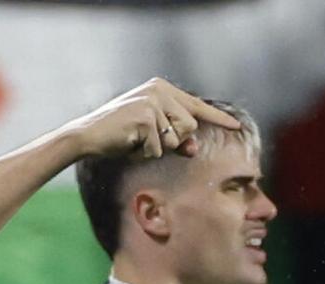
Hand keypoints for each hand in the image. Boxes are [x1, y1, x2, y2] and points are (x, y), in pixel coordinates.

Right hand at [64, 77, 240, 158]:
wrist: (87, 136)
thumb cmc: (118, 137)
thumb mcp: (150, 137)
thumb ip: (175, 141)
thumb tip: (194, 149)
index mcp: (162, 89)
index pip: (196, 107)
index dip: (217, 119)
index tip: (237, 126)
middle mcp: (160, 90)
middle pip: (189, 128)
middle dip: (172, 142)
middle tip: (144, 140)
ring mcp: (153, 101)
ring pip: (175, 140)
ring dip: (157, 149)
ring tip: (134, 140)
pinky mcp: (146, 116)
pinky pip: (158, 149)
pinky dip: (143, 154)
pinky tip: (127, 143)